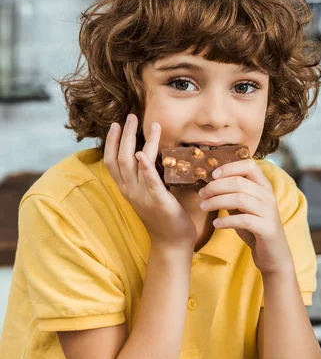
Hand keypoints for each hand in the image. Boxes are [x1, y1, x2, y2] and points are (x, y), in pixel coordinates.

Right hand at [104, 114, 196, 247]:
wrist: (171, 242)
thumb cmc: (163, 216)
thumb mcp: (148, 193)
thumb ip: (145, 176)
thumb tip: (146, 155)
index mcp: (127, 189)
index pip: (111, 162)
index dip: (110, 142)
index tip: (114, 125)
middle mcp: (130, 191)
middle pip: (120, 158)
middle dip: (124, 135)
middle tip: (130, 116)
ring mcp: (142, 196)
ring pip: (134, 164)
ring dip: (140, 141)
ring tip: (152, 124)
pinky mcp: (158, 201)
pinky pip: (150, 181)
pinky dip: (145, 166)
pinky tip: (143, 153)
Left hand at [198, 159, 293, 274]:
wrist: (273, 254)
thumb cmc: (254, 228)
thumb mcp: (242, 208)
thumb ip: (232, 195)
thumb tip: (210, 184)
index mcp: (264, 186)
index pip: (249, 165)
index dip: (229, 167)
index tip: (212, 175)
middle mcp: (268, 196)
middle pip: (239, 182)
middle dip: (215, 186)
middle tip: (201, 194)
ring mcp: (269, 212)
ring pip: (240, 199)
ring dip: (217, 201)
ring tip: (203, 207)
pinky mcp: (267, 228)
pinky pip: (244, 220)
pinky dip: (226, 220)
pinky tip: (216, 224)